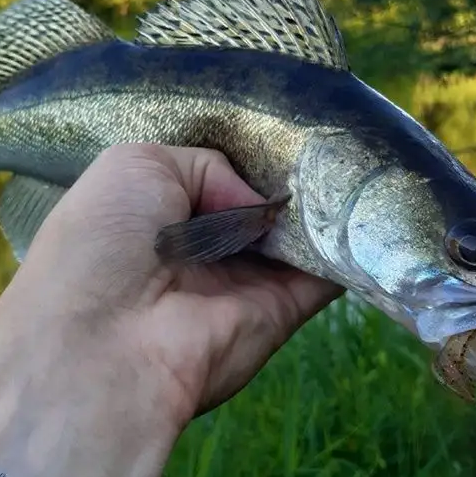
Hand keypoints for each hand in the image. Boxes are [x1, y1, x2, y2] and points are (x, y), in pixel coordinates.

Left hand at [0, 144, 341, 476]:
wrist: (102, 351)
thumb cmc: (101, 246)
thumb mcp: (135, 166)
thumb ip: (206, 165)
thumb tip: (260, 203)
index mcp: (156, 213)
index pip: (214, 176)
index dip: (247, 153)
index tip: (288, 125)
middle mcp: (201, 247)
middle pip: (262, 203)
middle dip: (296, 172)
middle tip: (336, 137)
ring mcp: (244, 280)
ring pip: (300, 234)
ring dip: (330, 204)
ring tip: (361, 158)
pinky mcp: (281, 313)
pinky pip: (327, 273)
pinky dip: (352, 244)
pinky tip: (374, 204)